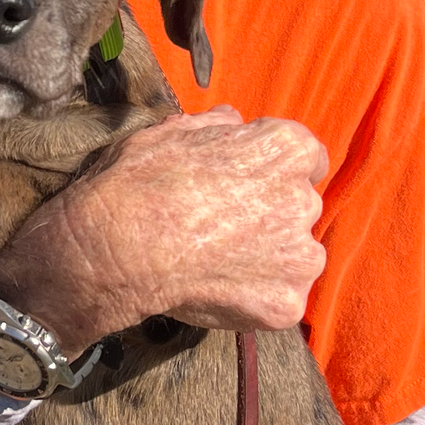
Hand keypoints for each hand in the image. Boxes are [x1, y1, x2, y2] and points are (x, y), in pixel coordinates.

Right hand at [0, 108, 327, 346]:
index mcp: (286, 150)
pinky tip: (216, 289)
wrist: (118, 249)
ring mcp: (299, 257)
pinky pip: (277, 299)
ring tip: (217, 262)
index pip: (306, 157)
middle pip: (298, 207)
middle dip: (269, 214)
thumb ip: (215, 126)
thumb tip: (231, 120)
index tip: (248, 182)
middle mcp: (304, 200)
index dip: (274, 170)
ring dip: (267, 258)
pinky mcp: (286, 303)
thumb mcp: (171, 132)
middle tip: (222, 224)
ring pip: (293, 255)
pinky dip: (253, 298)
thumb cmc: (140, 182)